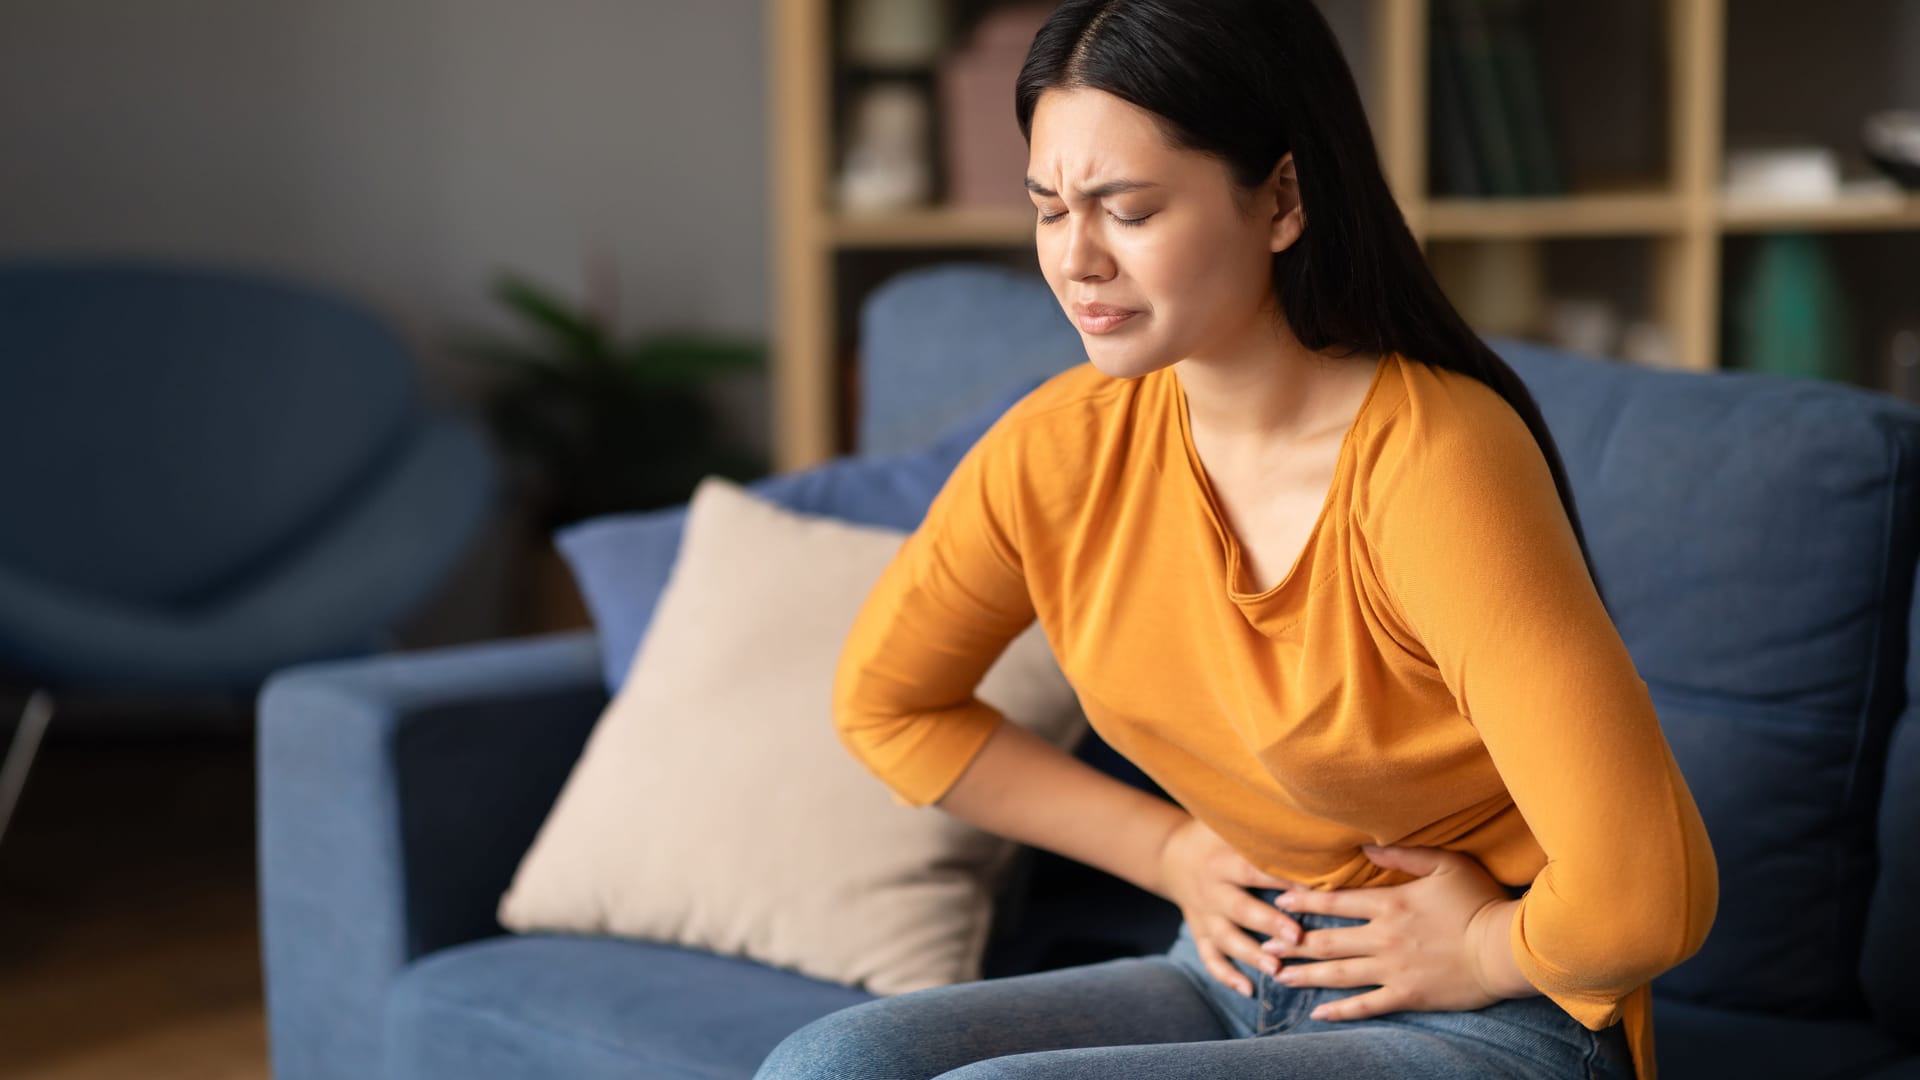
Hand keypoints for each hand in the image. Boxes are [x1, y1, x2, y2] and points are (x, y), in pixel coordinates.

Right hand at [1155, 815, 1307, 997]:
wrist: (1171, 854)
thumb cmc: (1215, 836)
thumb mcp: (1228, 823)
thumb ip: (1261, 826)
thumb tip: (1307, 822)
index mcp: (1222, 860)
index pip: (1253, 869)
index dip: (1279, 878)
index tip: (1309, 888)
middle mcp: (1211, 889)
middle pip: (1240, 908)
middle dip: (1268, 923)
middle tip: (1296, 936)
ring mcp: (1204, 914)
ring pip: (1226, 939)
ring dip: (1250, 955)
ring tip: (1276, 968)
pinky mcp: (1199, 932)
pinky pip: (1210, 958)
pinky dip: (1227, 975)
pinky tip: (1248, 989)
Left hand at [1258, 844, 1520, 1020]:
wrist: (1507, 948)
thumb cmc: (1480, 901)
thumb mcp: (1444, 864)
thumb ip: (1402, 854)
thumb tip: (1364, 847)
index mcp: (1389, 903)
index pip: (1336, 902)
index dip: (1304, 902)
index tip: (1278, 901)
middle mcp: (1383, 937)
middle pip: (1327, 940)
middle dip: (1292, 943)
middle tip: (1263, 946)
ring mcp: (1393, 969)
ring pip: (1338, 973)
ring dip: (1305, 975)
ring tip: (1278, 976)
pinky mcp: (1408, 995)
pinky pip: (1366, 1005)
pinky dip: (1340, 1010)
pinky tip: (1317, 1012)